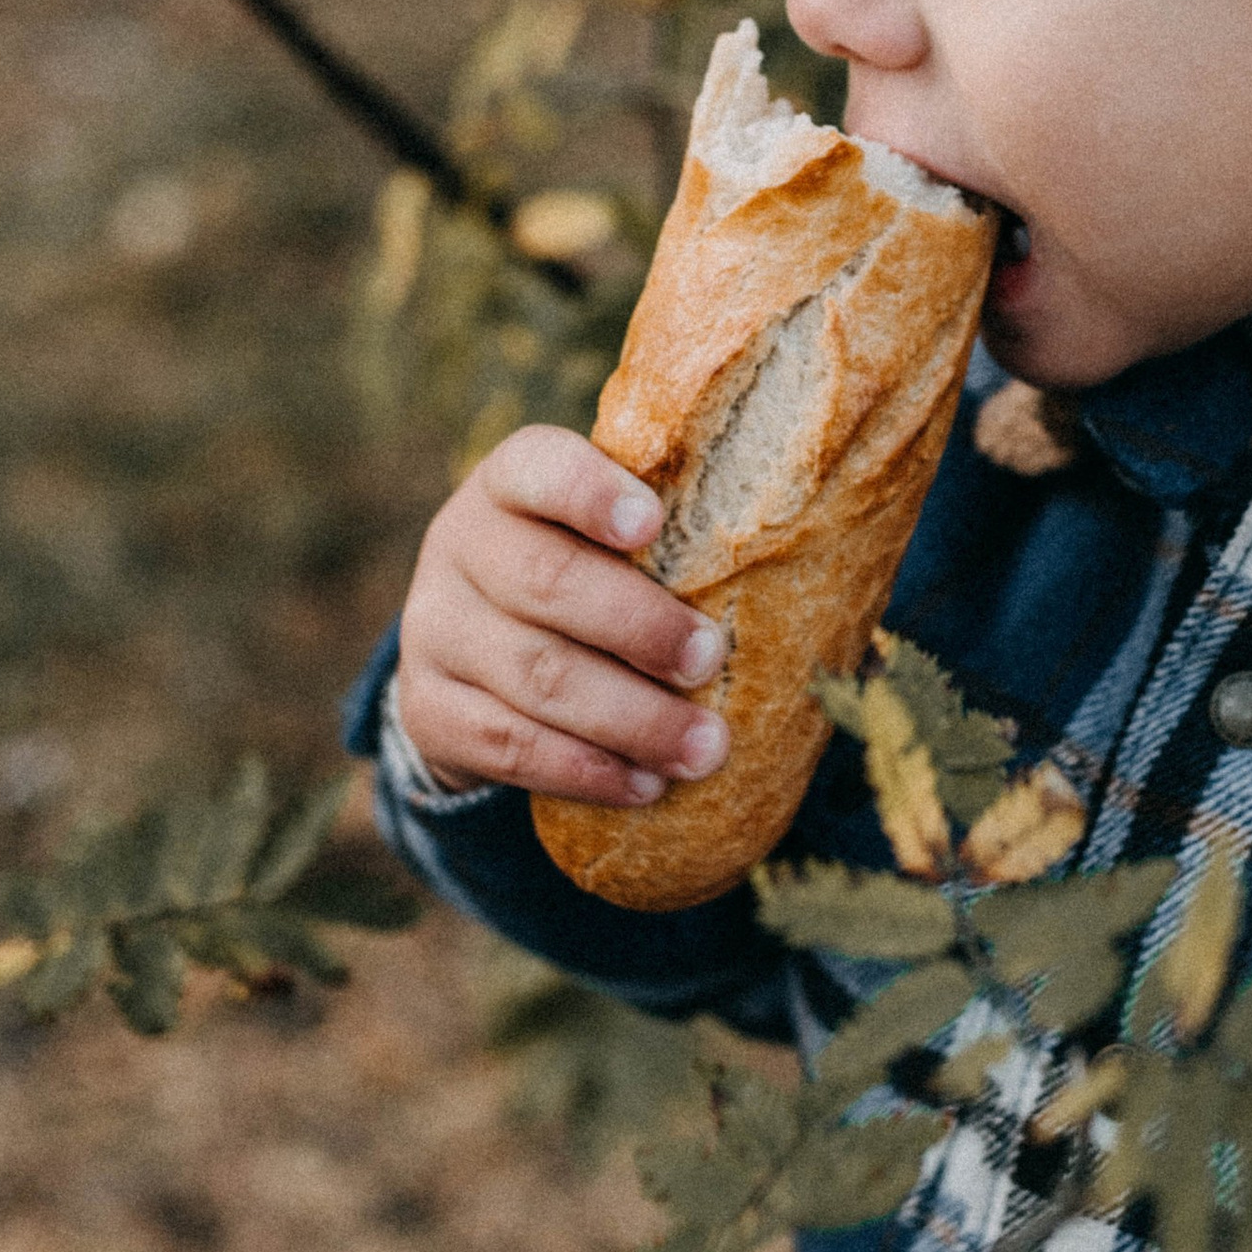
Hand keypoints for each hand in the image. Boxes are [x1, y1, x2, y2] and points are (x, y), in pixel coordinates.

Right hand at [393, 425, 727, 806]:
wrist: (475, 650)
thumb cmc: (586, 572)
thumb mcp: (605, 534)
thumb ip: (675, 528)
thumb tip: (823, 535)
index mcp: (509, 483)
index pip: (538, 467)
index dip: (591, 493)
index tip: (653, 522)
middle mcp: (458, 545)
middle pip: (545, 583)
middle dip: (639, 626)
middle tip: (711, 659)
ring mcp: (433, 631)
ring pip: (533, 676)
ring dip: (630, 718)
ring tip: (705, 747)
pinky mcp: (428, 710)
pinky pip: (508, 746)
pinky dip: (585, 770)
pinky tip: (644, 784)